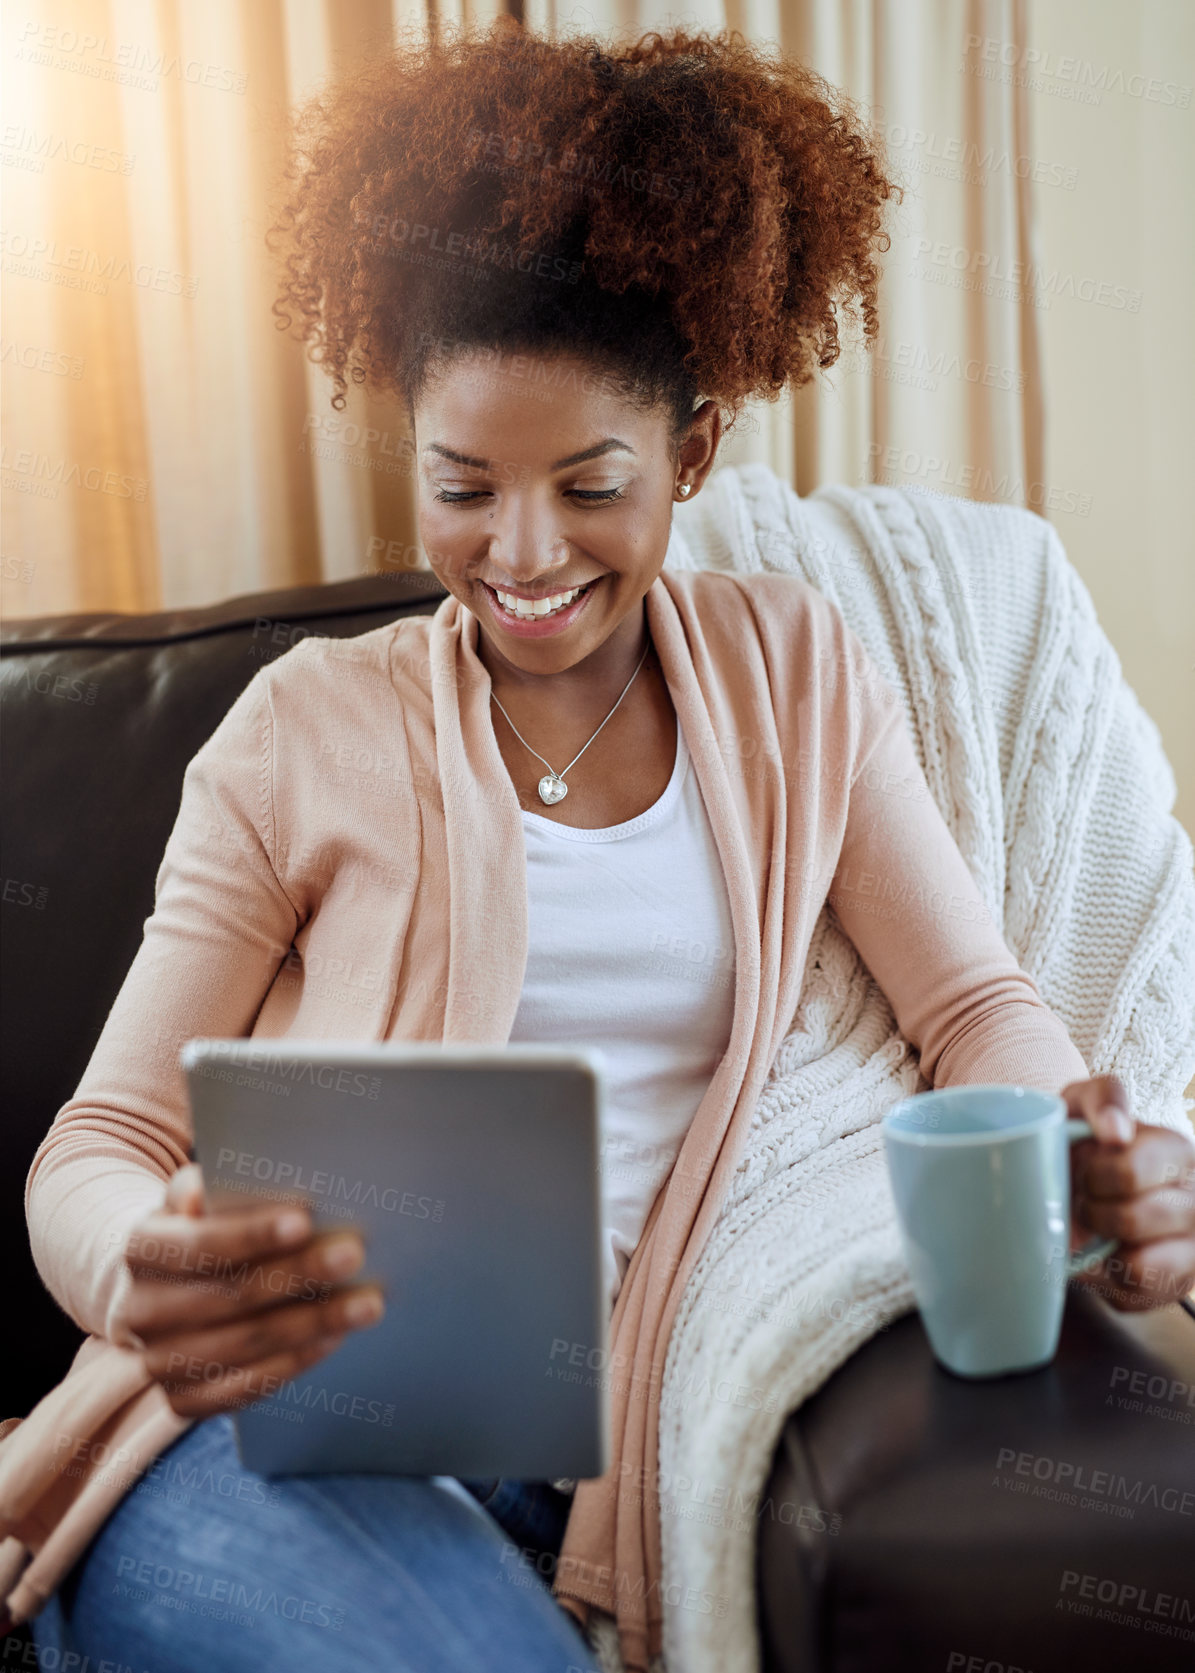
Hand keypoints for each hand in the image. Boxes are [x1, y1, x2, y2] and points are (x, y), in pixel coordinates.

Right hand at [119, 1163, 385, 1416]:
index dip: (252, 1234)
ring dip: (314, 1323)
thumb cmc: (199, 1228)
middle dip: (299, 1275)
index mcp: (141, 1250)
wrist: (166, 1287)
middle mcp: (140, 1312)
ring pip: (246, 1345)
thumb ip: (200, 1186)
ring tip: (367, 1302)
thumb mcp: (193, 1196)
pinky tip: (334, 1337)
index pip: (200, 1244)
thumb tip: (199, 1194)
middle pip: (232, 1297)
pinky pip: (246, 1388)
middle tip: (354, 1254)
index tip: (305, 1221)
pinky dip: (295, 1362)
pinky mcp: (183, 1400)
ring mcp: (159, 1362)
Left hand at [1065, 1074, 1194, 1310]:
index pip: (1130, 1172)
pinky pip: (1136, 1295)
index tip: (1085, 1170)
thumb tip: (1117, 1129)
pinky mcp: (1177, 1284)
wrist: (1077, 1180)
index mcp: (1177, 1152)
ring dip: (1102, 1249)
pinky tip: (1104, 1254)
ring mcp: (1192, 1248)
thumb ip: (1102, 1099)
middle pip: (1132, 1220)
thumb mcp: (1084, 1103)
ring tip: (1096, 1229)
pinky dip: (1107, 1279)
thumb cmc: (1085, 1141)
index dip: (1093, 1176)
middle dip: (1092, 1211)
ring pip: (1142, 1267)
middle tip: (1085, 1200)